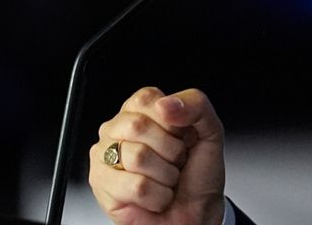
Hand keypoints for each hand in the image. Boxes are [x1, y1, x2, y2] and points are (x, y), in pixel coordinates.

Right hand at [88, 87, 226, 224]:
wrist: (197, 211)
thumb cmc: (198, 173)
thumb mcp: (210, 130)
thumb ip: (197, 105)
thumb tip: (165, 104)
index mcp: (141, 111)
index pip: (147, 99)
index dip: (173, 122)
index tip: (182, 136)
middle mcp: (118, 130)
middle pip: (138, 126)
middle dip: (170, 150)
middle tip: (175, 161)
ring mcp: (105, 157)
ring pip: (137, 157)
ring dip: (166, 175)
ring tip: (165, 179)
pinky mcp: (101, 185)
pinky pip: (136, 186)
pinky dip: (158, 196)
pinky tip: (156, 196)